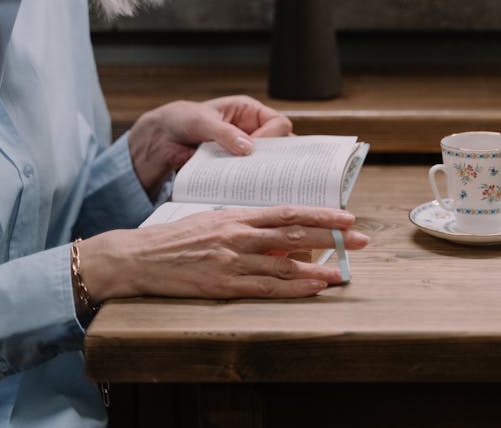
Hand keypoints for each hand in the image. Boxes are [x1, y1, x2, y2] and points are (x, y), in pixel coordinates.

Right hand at [77, 206, 368, 299]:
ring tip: (344, 271)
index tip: (347, 217)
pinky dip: (292, 287)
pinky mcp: (223, 284)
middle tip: (361, 240)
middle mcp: (239, 234)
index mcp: (237, 215)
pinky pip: (265, 287)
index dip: (321, 215)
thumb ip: (247, 226)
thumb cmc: (178, 238)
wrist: (139, 257)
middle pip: (294, 234)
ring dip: (318, 267)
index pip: (288, 212)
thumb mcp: (214, 220)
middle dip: (332, 237)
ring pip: (284, 263)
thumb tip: (280, 237)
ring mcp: (232, 260)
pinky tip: (313, 287)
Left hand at [129, 96, 292, 196]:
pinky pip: (251, 174)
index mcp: (250, 112)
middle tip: (269, 171)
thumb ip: (224, 133)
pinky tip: (245, 188)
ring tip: (258, 182)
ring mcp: (245, 150)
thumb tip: (247, 148)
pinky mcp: (236, 166)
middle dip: (275, 158)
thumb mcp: (202, 122)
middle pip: (280, 145)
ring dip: (263, 171)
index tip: (256, 149)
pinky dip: (250, 181)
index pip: (278, 123)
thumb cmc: (181, 119)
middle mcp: (253, 130)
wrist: (161, 139)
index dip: (274, 136)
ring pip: (267, 162)